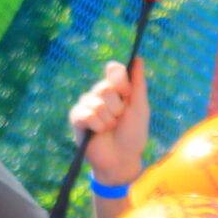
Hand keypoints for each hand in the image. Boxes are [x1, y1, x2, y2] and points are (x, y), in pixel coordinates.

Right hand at [70, 57, 149, 188]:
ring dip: (108, 119)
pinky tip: (99, 132)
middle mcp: (100, 95)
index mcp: (116, 89)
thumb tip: (138, 58)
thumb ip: (138, 84)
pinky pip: (86, 114)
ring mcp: (87, 106)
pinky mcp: (77, 119)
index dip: (120, 80)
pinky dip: (97, 125)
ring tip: (110, 128)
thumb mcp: (140, 108)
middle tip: (119, 119)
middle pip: (105, 87)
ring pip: (97, 102)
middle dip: (117, 106)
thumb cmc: (133, 135)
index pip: (114, 70)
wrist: (122, 159)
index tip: (127, 93)